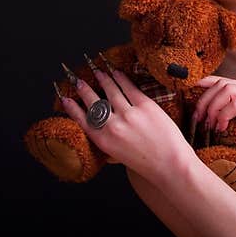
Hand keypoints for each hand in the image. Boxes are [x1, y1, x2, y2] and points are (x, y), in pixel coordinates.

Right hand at [59, 66, 196, 184]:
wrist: (170, 165)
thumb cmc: (148, 164)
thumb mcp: (119, 156)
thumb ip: (109, 142)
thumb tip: (103, 129)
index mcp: (103, 141)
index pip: (82, 120)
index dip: (72, 108)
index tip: (65, 99)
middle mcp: (113, 126)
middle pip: (93, 102)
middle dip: (84, 89)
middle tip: (78, 81)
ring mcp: (129, 114)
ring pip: (111, 91)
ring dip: (103, 79)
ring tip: (98, 71)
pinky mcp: (145, 106)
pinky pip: (129, 88)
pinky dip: (121, 78)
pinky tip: (116, 72)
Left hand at [191, 75, 235, 168]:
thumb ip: (231, 121)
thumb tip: (205, 123)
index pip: (224, 81)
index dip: (204, 84)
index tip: (188, 95)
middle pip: (222, 83)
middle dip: (204, 99)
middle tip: (198, 118)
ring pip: (227, 90)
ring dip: (212, 107)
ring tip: (208, 124)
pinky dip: (224, 115)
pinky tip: (221, 128)